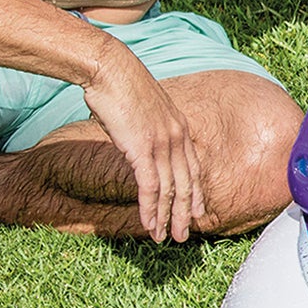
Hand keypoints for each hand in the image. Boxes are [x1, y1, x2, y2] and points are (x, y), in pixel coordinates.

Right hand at [81, 42, 205, 243]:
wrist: (111, 69)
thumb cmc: (120, 86)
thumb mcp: (144, 110)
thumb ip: (148, 129)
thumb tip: (140, 140)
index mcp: (180, 128)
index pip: (193, 168)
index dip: (195, 193)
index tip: (197, 211)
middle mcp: (177, 138)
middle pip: (186, 184)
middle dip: (185, 213)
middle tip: (184, 235)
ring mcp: (162, 144)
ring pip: (169, 190)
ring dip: (166, 217)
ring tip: (165, 238)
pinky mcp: (143, 149)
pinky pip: (150, 187)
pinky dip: (149, 208)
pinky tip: (148, 224)